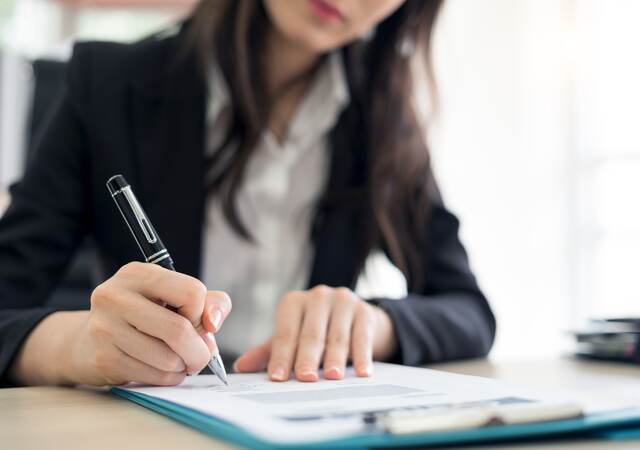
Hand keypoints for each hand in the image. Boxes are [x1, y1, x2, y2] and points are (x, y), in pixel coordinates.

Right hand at [61, 262, 230, 385]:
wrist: (88, 342)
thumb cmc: (144, 316)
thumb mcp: (175, 298)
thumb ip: (209, 303)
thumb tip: (213, 323)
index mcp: (138, 274)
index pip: (191, 292)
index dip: (201, 313)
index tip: (195, 321)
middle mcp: (116, 296)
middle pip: (179, 330)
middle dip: (200, 350)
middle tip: (202, 356)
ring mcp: (105, 328)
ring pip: (168, 358)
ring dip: (183, 366)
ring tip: (179, 361)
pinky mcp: (103, 358)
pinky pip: (154, 376)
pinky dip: (169, 378)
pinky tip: (163, 370)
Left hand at [234, 285, 395, 381]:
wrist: (357, 318)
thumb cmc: (318, 331)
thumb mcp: (293, 337)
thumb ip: (270, 351)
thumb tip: (241, 367)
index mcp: (293, 302)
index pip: (285, 332)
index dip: (281, 356)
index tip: (277, 377)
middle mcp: (317, 297)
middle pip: (311, 334)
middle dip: (307, 358)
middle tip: (305, 378)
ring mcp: (342, 301)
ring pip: (337, 336)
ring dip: (335, 358)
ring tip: (333, 376)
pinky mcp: (365, 311)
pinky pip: (362, 336)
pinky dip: (363, 356)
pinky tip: (363, 372)